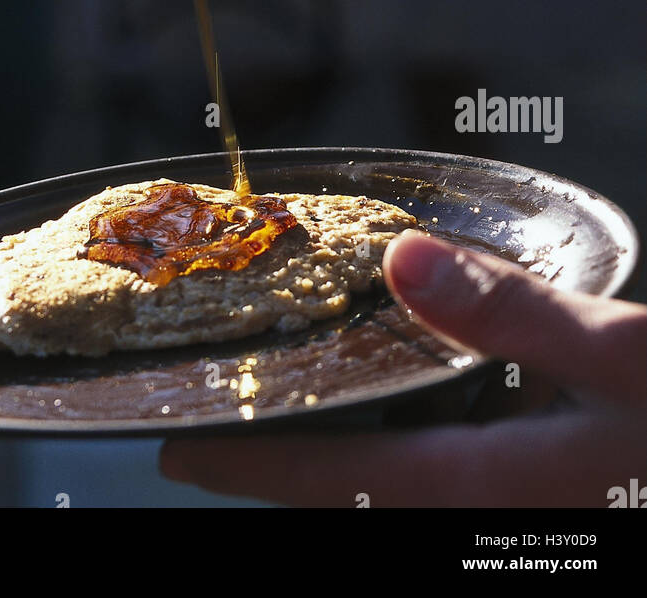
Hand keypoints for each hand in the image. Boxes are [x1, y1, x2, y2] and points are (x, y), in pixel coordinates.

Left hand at [160, 230, 646, 506]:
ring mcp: (538, 514)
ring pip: (410, 494)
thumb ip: (516, 316)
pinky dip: (408, 446)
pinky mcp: (563, 496)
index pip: (346, 484)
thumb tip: (402, 262)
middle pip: (365, 500)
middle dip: (288, 471)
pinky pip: (458, 480)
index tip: (177, 451)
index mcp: (507, 491)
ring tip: (296, 411)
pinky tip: (414, 401)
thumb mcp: (634, 357)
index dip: (255, 469)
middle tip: (220, 426)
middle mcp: (509, 518)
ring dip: (345, 459)